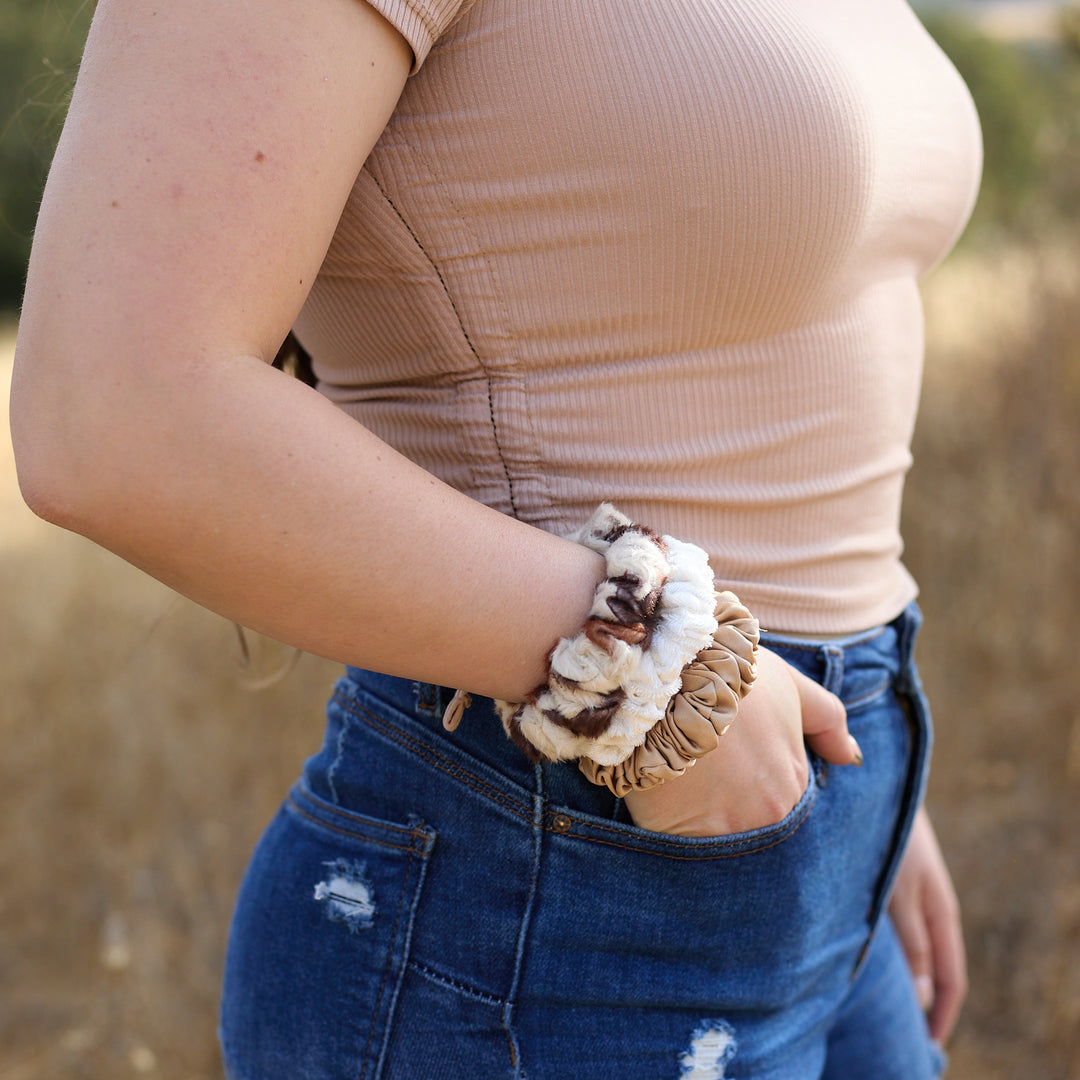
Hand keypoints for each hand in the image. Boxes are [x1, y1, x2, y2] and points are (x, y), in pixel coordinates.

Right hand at [623, 647, 859, 836]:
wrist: (669, 678)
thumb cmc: (729, 675)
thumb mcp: (789, 686)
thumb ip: (828, 720)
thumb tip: (852, 757)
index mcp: (796, 782)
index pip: (779, 799)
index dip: (748, 778)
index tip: (724, 758)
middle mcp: (771, 815)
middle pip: (750, 824)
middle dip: (729, 804)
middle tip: (701, 773)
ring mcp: (729, 832)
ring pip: (717, 839)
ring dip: (701, 819)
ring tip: (679, 783)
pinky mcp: (686, 840)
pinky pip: (682, 847)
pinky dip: (672, 827)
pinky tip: (661, 796)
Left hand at [889, 805, 966, 1043]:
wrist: (875, 782)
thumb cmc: (886, 834)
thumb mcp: (898, 893)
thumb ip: (912, 942)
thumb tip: (926, 999)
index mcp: (940, 912)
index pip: (951, 977)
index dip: (942, 1016)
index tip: (926, 1045)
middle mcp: (931, 905)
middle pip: (934, 967)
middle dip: (923, 1003)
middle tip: (901, 1035)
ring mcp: (913, 892)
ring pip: (915, 947)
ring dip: (905, 977)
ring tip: (881, 1006)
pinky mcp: (893, 878)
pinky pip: (898, 927)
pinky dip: (892, 951)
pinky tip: (866, 957)